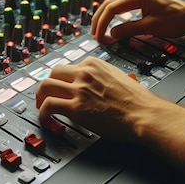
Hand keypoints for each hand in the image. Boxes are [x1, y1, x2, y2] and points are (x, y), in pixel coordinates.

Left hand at [35, 54, 184, 183]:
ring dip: (40, 98)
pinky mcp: (76, 108)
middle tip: (44, 96)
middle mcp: (84, 73)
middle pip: (53, 72)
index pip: (68, 66)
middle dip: (46, 85)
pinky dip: (43, 113)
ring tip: (41, 108)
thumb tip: (93, 85)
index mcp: (94, 64)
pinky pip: (48, 106)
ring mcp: (79, 89)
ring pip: (45, 86)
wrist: (144, 113)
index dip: (62, 79)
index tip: (60, 87)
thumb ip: (101, 76)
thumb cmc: (137, 100)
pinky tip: (46, 119)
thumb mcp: (117, 77)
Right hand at [90, 0, 184, 42]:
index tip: (98, 36)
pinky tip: (111, 25)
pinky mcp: (141, 0)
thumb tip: (111, 34)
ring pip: (114, 4)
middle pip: (109, 4)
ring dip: (105, 17)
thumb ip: (130, 30)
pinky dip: (113, 16)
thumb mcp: (152, 27)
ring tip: (100, 31)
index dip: (102, 23)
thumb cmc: (176, 19)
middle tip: (95, 35)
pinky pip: (122, 6)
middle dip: (100, 20)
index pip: (112, 8)